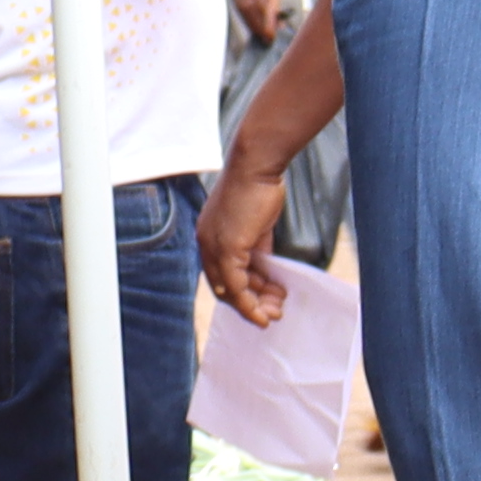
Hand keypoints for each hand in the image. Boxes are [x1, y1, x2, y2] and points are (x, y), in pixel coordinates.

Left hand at [201, 161, 288, 328]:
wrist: (256, 166)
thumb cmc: (257, 189)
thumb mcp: (255, 225)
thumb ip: (256, 249)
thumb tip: (265, 269)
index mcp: (208, 237)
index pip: (220, 275)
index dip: (242, 293)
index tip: (263, 301)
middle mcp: (206, 244)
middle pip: (223, 287)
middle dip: (249, 305)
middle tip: (271, 314)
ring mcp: (214, 247)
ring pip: (230, 290)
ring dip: (254, 307)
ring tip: (275, 313)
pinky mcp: (227, 247)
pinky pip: (236, 284)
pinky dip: (251, 301)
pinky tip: (267, 307)